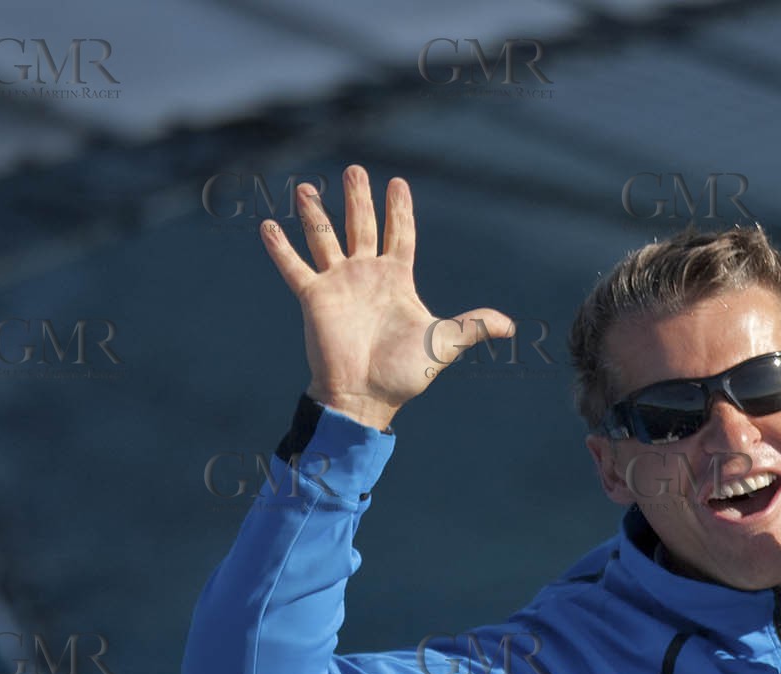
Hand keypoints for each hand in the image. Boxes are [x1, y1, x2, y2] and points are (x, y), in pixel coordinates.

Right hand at [260, 164, 514, 429]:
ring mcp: (338, 284)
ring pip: (324, 238)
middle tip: (355, 170)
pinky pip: (294, 267)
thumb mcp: (445, 343)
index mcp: (397, 280)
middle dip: (359, 198)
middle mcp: (366, 275)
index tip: (398, 182)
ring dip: (315, 213)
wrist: (367, 396)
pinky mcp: (314, 298)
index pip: (400, 235)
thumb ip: (474, 326)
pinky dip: (281, 248)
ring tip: (307, 187)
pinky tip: (269, 226)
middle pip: (361, 226)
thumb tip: (511, 327)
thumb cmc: (405, 373)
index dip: (399, 210)